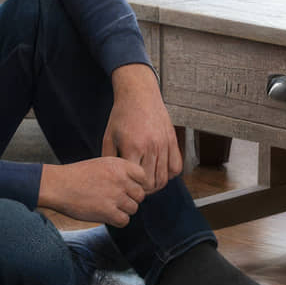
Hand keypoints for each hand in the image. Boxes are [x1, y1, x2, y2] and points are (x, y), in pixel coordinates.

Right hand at [39, 156, 146, 226]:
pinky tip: (107, 215)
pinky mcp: (108, 212)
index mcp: (120, 165)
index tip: (126, 188)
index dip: (136, 184)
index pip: (143, 177)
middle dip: (130, 199)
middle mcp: (120, 179)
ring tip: (109, 207)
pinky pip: (124, 221)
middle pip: (140, 195)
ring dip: (123, 210)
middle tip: (117, 200)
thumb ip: (120, 172)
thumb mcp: (101, 164)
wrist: (58, 185)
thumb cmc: (77, 175)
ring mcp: (115, 196)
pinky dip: (117, 221)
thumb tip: (136, 186)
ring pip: (133, 209)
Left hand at [101, 63, 182, 194]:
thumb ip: (108, 158)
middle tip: (137, 187)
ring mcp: (164, 144)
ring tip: (148, 183)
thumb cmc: (122, 115)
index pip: (136, 180)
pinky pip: (176, 167)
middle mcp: (151, 147)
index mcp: (133, 147)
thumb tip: (109, 178)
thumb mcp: (108, 136)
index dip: (131, 187)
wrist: (139, 95)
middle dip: (144, 189)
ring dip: (156, 184)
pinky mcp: (172, 141)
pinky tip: (160, 171)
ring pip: (165, 178)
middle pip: (152, 183)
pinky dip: (169, 174)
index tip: (127, 186)